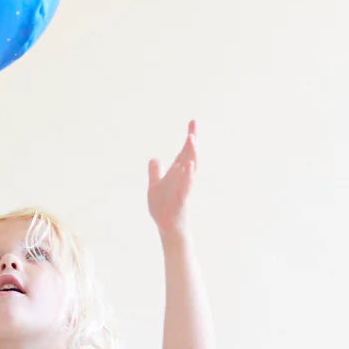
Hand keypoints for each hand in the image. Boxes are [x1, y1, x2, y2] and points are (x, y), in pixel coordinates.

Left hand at [147, 120, 196, 236]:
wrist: (166, 227)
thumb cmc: (163, 208)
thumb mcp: (155, 186)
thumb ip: (155, 172)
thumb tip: (155, 158)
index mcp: (177, 174)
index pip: (184, 151)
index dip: (189, 137)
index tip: (193, 121)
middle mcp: (182, 178)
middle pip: (189, 156)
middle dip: (191, 141)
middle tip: (193, 125)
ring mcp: (183, 188)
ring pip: (190, 169)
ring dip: (191, 154)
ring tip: (192, 139)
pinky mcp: (182, 200)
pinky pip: (186, 186)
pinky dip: (188, 176)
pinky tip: (188, 166)